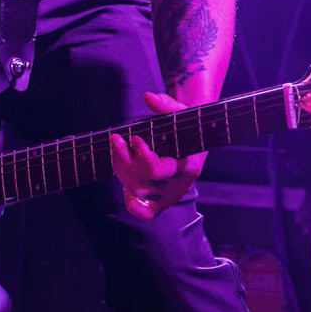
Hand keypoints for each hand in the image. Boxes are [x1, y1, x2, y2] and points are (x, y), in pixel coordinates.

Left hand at [109, 89, 205, 220]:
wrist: (194, 138)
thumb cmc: (185, 124)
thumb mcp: (180, 111)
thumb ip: (166, 105)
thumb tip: (148, 97)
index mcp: (188, 166)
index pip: (157, 170)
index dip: (141, 155)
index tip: (133, 137)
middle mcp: (179, 185)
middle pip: (142, 183)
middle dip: (123, 160)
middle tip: (116, 138)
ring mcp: (170, 195)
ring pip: (138, 192)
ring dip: (121, 171)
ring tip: (117, 149)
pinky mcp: (163, 201)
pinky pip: (148, 214)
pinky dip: (134, 207)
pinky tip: (124, 189)